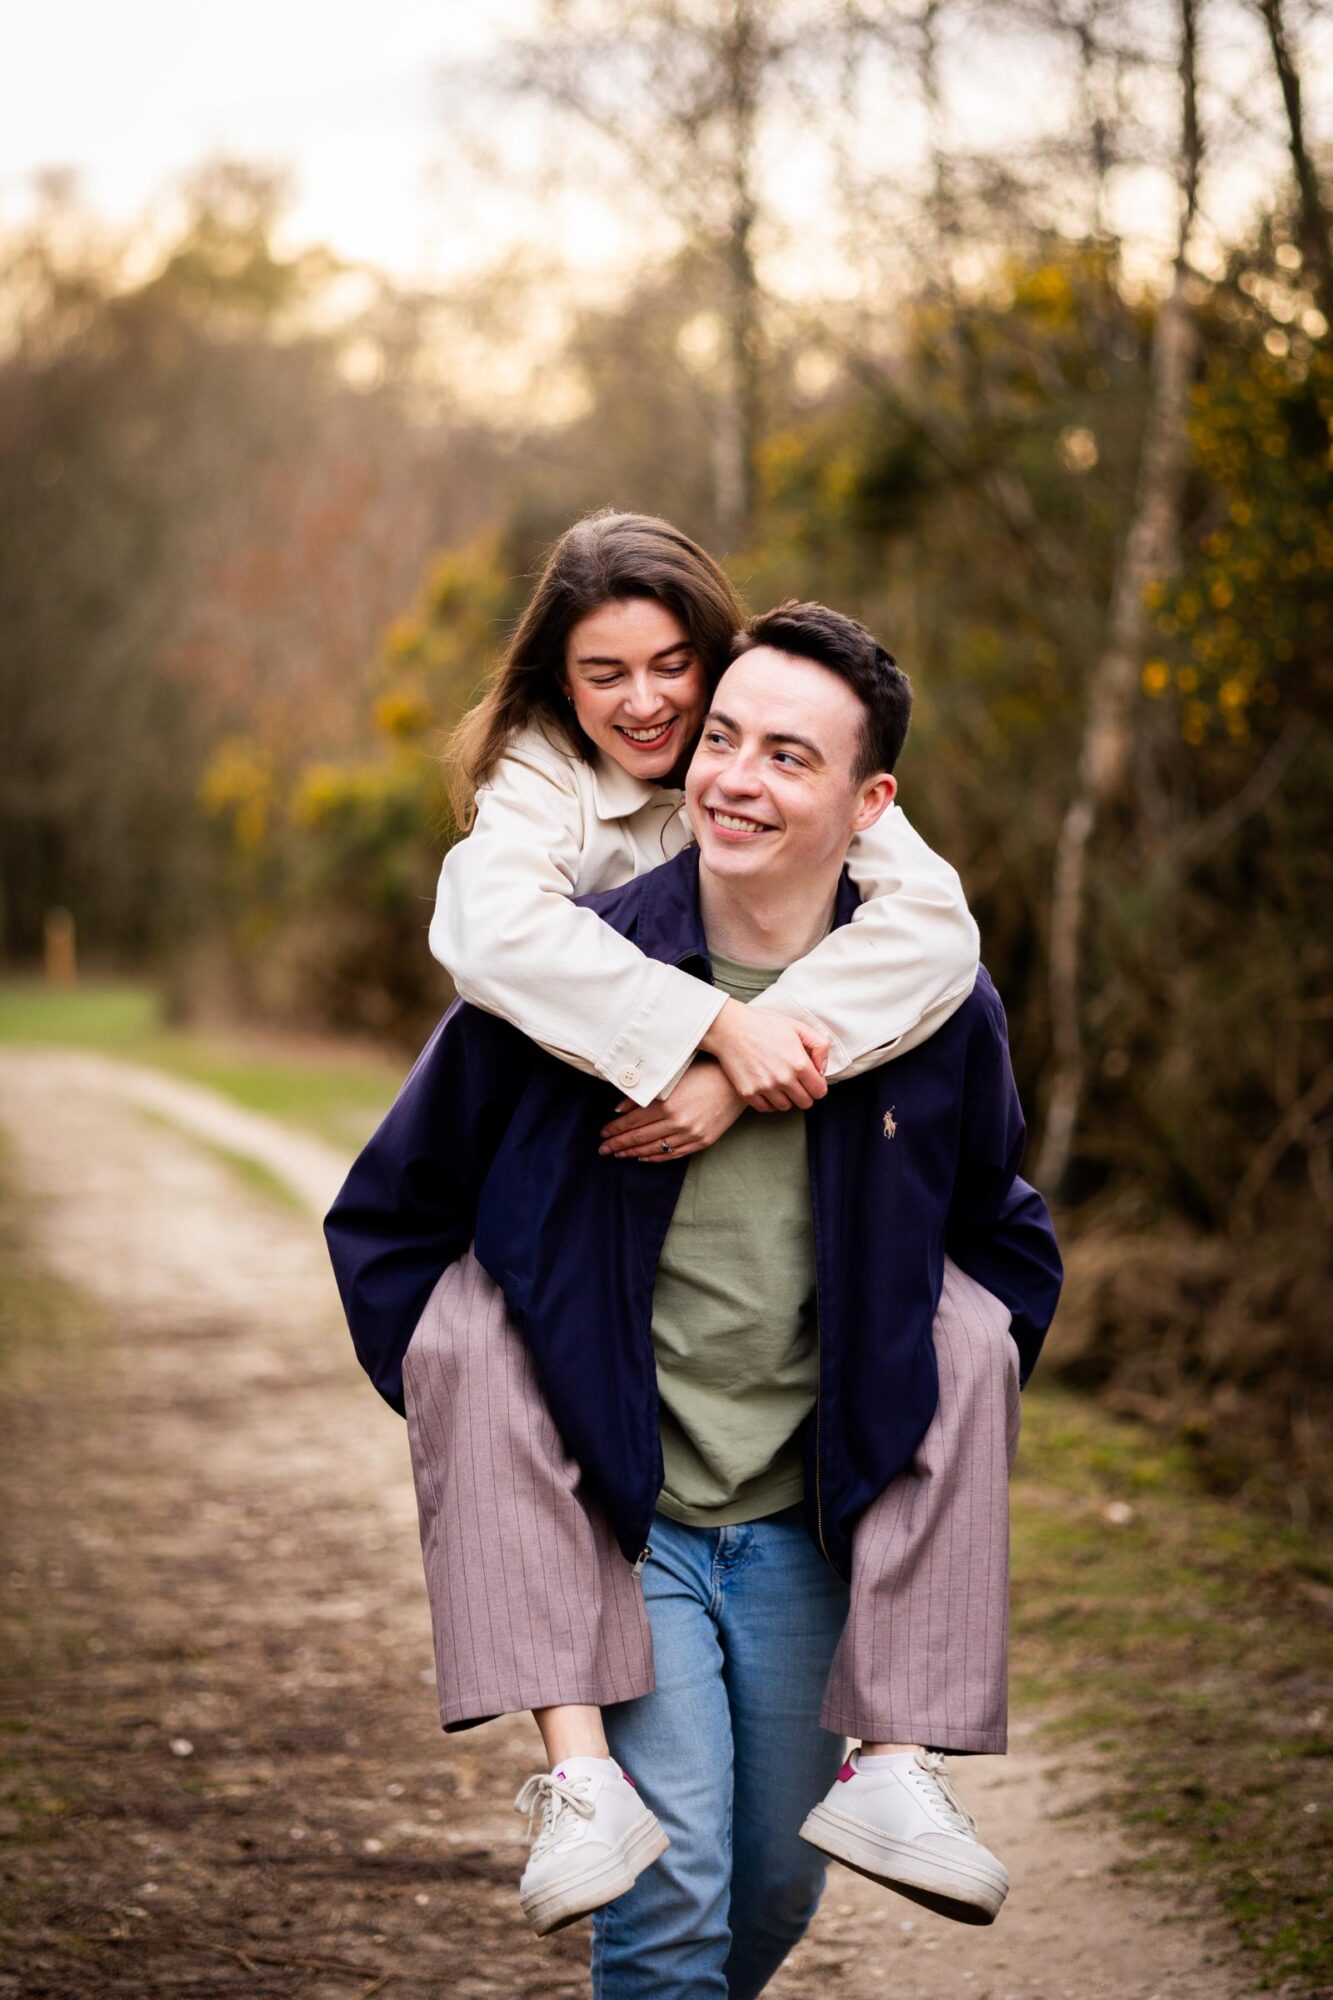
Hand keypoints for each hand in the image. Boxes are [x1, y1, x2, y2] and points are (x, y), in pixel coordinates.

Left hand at [598, 1061, 745, 1161]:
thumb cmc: (703, 1072)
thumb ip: (645, 1094)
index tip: (603, 1134)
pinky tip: (643, 1156)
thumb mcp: (672, 1077)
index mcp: (668, 1104)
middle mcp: (678, 1122)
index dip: (615, 1129)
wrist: (735, 1082)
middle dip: (619, 1144)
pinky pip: (674, 1154)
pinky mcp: (702, 1141)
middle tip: (604, 1150)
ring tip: (620, 1154)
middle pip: (640, 1137)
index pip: (632, 1122)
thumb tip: (619, 1108)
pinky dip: (656, 1157)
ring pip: (655, 1148)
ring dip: (633, 1152)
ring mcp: (691, 1134)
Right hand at [699, 999, 829, 1111]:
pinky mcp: (748, 1093)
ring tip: (781, 1083)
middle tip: (796, 1081)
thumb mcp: (798, 1027)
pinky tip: (768, 1088)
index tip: (810, 1079)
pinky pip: (766, 1108)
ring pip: (786, 1107)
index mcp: (799, 1063)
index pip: (819, 1091)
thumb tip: (822, 1070)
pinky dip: (769, 1101)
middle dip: (804, 1093)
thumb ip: (819, 1046)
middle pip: (805, 1103)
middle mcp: (783, 1079)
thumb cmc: (764, 1024)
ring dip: (787, 1098)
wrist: (730, 1027)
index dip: (817, 1085)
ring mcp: (764, 1088)